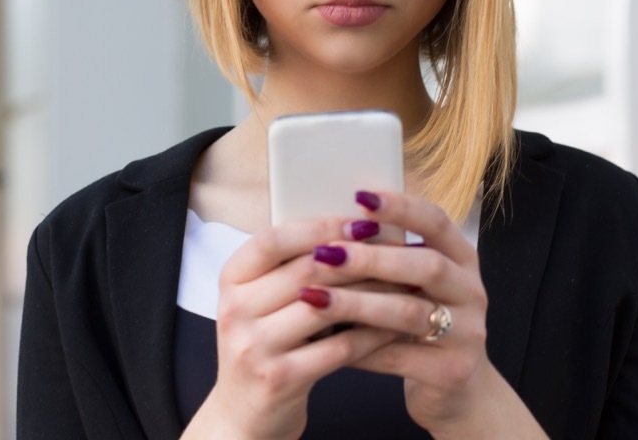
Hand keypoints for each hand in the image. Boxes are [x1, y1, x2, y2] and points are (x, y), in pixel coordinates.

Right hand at [184, 216, 399, 439]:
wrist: (244, 415)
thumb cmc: (265, 347)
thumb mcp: (263, 303)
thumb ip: (293, 268)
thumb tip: (357, 230)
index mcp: (231, 281)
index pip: (272, 240)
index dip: (318, 226)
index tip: (360, 221)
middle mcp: (235, 311)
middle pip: (305, 270)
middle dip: (358, 257)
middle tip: (398, 249)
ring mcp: (254, 347)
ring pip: (327, 306)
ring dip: (373, 292)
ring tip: (406, 282)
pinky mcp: (279, 379)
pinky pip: (339, 347)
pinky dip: (373, 333)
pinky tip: (397, 324)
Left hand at [296, 192, 547, 437]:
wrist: (458, 392)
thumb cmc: (423, 327)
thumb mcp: (418, 287)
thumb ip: (390, 258)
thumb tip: (329, 227)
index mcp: (463, 260)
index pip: (437, 222)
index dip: (401, 207)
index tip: (359, 196)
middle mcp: (471, 292)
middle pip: (427, 265)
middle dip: (373, 257)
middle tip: (326, 253)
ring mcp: (468, 333)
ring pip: (409, 312)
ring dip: (357, 303)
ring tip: (315, 296)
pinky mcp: (453, 372)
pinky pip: (399, 356)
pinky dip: (359, 347)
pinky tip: (326, 341)